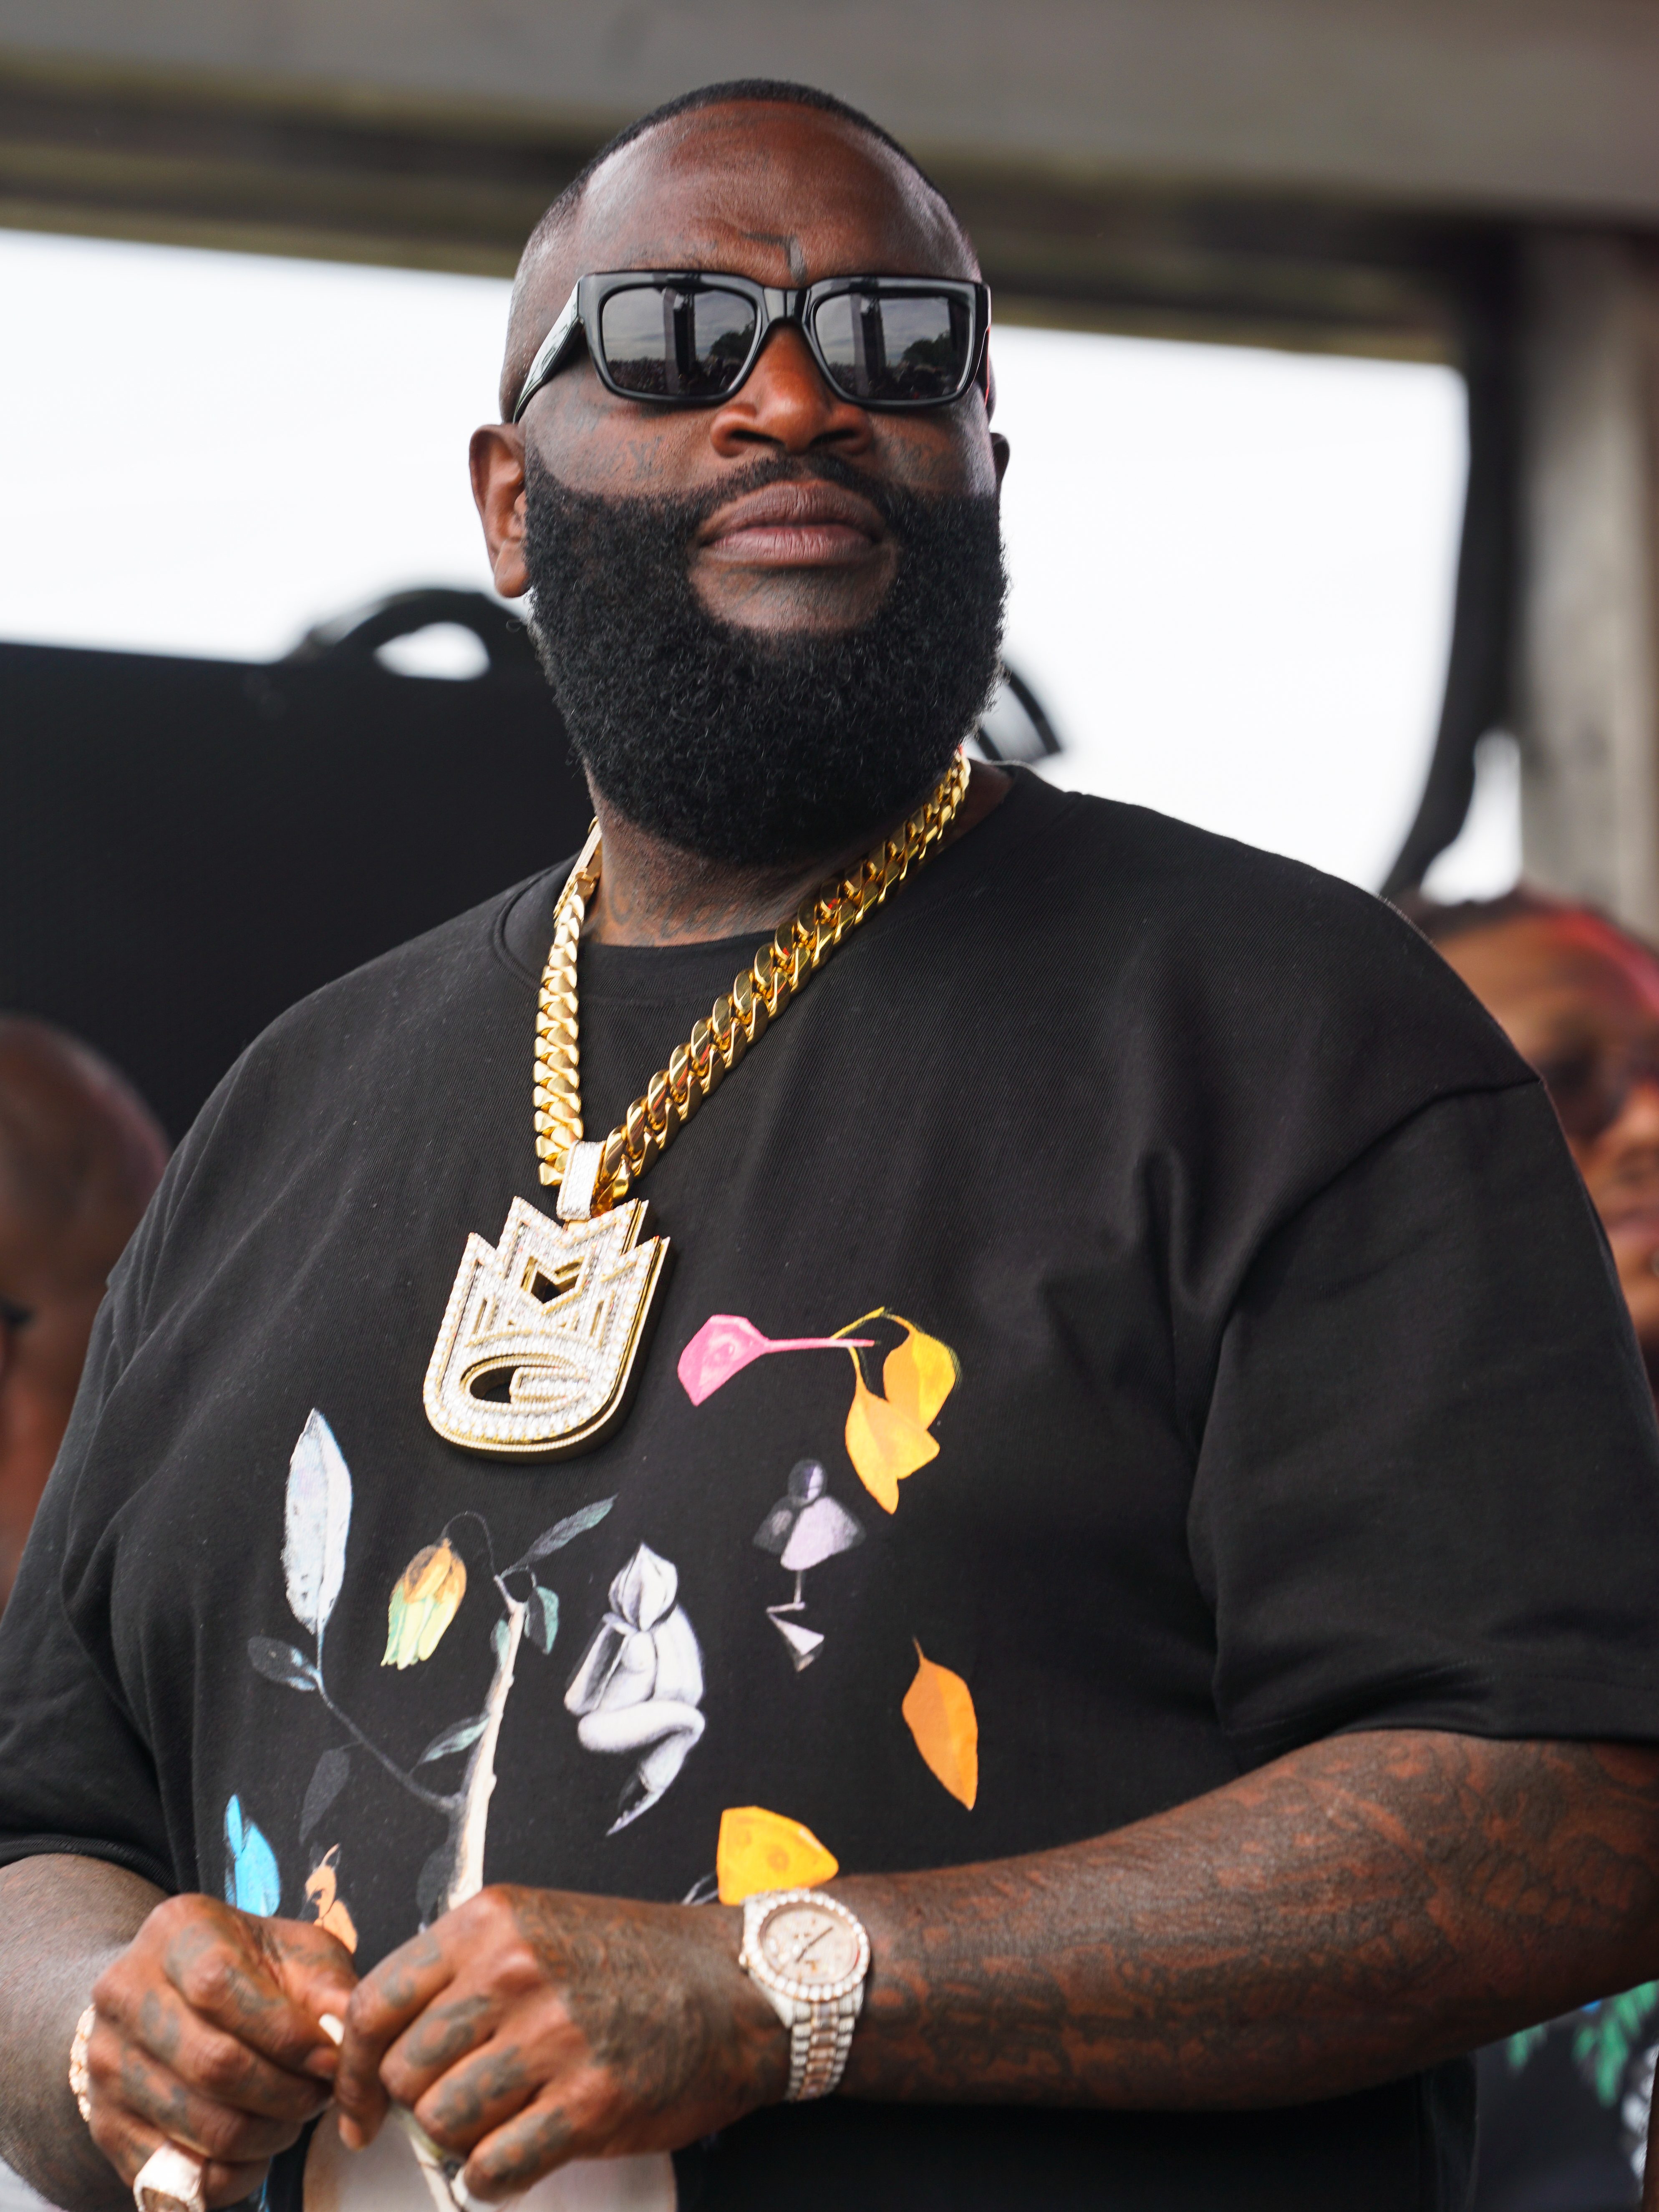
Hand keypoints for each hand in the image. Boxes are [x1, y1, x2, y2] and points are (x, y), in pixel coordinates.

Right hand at [83, 1894, 356, 2204]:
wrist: (164, 1998)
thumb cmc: (247, 1970)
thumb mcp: (293, 1954)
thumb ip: (328, 1989)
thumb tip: (354, 2037)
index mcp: (174, 1932)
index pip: (219, 1985)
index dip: (285, 2033)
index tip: (330, 2059)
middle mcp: (125, 1995)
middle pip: (213, 2064)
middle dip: (287, 2092)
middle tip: (321, 2094)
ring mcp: (108, 2065)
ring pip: (203, 2127)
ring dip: (269, 2134)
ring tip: (296, 2114)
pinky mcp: (105, 2128)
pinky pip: (180, 2177)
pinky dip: (235, 2174)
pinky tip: (259, 2146)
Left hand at [333, 1886, 787, 2197]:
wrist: (737, 1987)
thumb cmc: (634, 1962)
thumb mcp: (538, 1927)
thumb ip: (462, 1973)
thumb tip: (377, 2044)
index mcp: (491, 1922)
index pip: (376, 2004)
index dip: (351, 2069)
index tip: (358, 2107)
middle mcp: (513, 1972)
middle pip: (404, 2073)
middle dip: (424, 2102)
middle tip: (467, 2102)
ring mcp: (552, 2038)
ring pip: (442, 2124)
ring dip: (465, 2138)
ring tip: (508, 2117)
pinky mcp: (588, 2103)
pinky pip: (492, 2170)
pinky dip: (495, 2178)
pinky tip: (524, 2153)